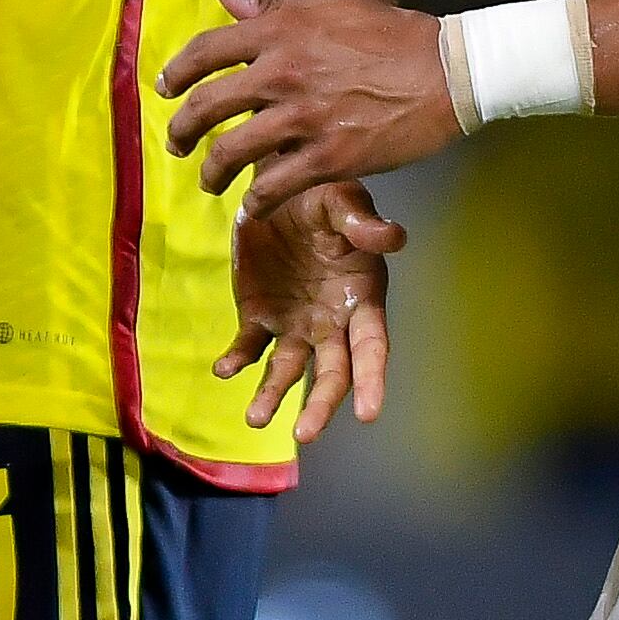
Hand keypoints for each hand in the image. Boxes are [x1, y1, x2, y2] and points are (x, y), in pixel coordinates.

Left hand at [160, 0, 461, 208]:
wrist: (447, 71)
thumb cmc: (391, 34)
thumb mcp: (326, 7)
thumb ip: (267, 6)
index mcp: (279, 30)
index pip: (205, 51)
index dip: (175, 73)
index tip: (164, 88)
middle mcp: (282, 72)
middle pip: (206, 106)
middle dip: (181, 130)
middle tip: (175, 144)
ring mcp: (303, 118)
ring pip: (231, 152)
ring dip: (212, 172)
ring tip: (209, 181)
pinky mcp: (329, 157)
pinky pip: (273, 187)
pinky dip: (256, 202)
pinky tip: (252, 207)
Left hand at [222, 182, 405, 438]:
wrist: (275, 185)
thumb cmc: (322, 195)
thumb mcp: (343, 200)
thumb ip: (362, 223)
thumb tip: (394, 237)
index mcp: (360, 299)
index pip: (371, 349)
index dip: (371, 381)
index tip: (369, 413)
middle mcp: (330, 322)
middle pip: (331, 374)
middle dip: (319, 405)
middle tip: (304, 434)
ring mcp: (294, 323)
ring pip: (288, 370)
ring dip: (273, 395)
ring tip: (256, 417)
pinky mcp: (259, 316)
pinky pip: (249, 347)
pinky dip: (237, 360)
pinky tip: (224, 368)